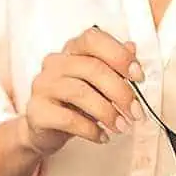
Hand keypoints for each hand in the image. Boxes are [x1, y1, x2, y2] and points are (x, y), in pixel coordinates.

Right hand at [19, 26, 144, 156]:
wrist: (45, 131)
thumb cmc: (74, 103)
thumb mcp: (98, 84)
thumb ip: (114, 66)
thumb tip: (132, 48)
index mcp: (71, 50)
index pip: (93, 39)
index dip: (119, 55)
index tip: (138, 77)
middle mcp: (54, 63)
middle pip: (92, 68)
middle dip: (120, 92)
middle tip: (136, 112)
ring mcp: (43, 86)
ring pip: (80, 93)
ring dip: (108, 112)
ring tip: (122, 126)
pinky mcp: (37, 111)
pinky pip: (68, 119)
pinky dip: (91, 130)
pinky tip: (102, 136)